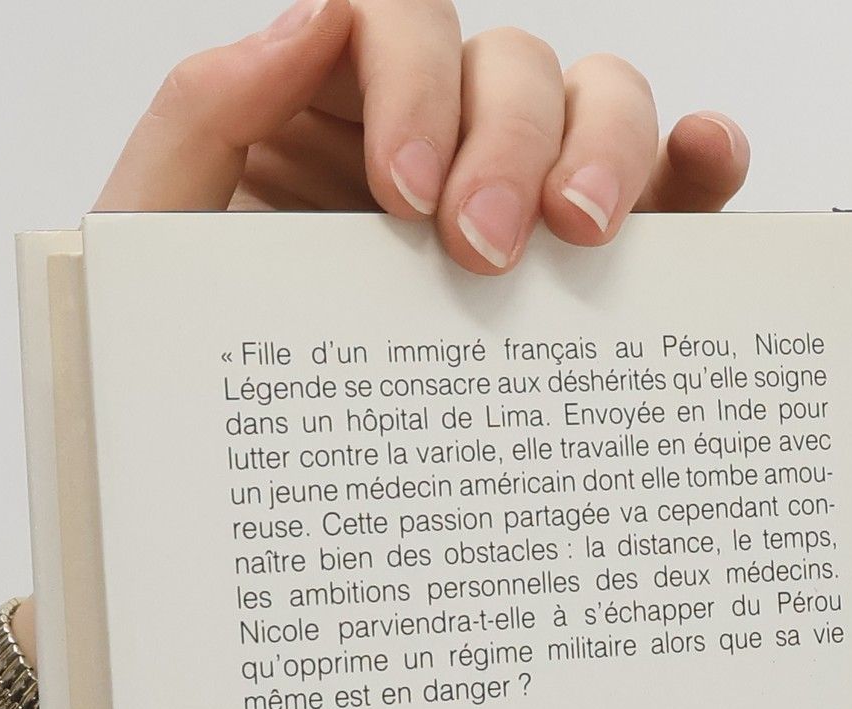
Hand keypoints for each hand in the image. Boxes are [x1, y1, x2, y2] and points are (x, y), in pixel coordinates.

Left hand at [10, 5, 749, 671]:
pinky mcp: (583, 278)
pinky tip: (703, 170)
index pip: (395, 25)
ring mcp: (516, 203)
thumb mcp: (148, 247)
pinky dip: (695, 166)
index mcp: (326, 117)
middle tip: (487, 252)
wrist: (215, 514)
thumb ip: (202, 115)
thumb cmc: (180, 384)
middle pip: (512, 64)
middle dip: (510, 141)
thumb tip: (319, 14)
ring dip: (605, 148)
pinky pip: (664, 193)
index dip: (415, 82)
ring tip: (582, 241)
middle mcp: (431, 142)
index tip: (401, 198)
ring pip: (598, 102)